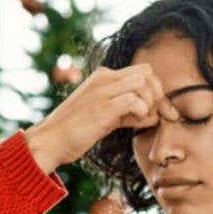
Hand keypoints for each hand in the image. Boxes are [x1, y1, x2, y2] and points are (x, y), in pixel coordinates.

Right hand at [23, 64, 179, 172]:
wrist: (49, 141)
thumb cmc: (74, 132)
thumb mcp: (104, 117)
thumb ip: (125, 111)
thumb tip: (152, 114)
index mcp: (102, 77)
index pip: (142, 72)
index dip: (157, 90)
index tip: (162, 112)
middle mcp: (103, 78)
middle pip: (147, 72)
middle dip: (159, 94)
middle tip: (159, 116)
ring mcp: (102, 91)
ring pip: (143, 82)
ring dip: (151, 103)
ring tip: (143, 121)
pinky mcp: (102, 108)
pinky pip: (134, 100)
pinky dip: (142, 112)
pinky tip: (136, 123)